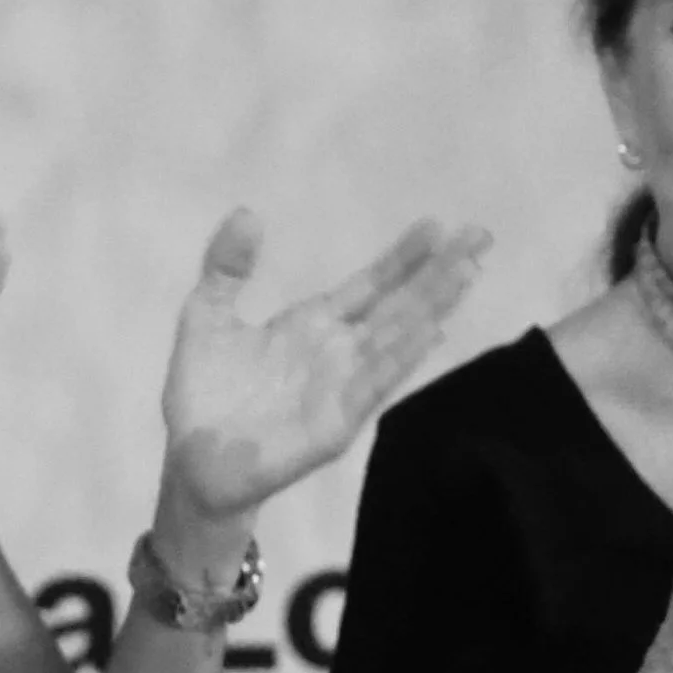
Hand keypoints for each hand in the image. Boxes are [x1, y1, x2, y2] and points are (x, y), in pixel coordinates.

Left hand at [154, 211, 489, 552]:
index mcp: (312, 324)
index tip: (437, 225)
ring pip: (397, 338)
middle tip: (480, 235)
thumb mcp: (207, 316)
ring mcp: (342, 387)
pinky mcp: (336, 423)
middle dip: (439, 272)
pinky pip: (374, 384)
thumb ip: (227, 268)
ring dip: (432, 306)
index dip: (403, 257)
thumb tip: (248, 212)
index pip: (370, 284)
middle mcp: (338, 351)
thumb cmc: (203, 393)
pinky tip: (430, 332)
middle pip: (399, 304)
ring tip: (466, 272)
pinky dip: (401, 358)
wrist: (192, 459)